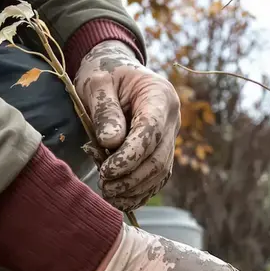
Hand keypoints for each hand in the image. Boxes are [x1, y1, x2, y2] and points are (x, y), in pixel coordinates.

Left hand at [74, 41, 179, 210]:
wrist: (115, 70)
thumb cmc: (104, 73)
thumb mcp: (97, 83)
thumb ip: (105, 111)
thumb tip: (111, 143)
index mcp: (160, 96)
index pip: (151, 132)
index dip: (130, 156)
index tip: (107, 171)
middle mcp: (171, 119)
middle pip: (159, 158)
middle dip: (132, 178)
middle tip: (104, 186)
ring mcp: (170, 136)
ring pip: (160, 172)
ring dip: (135, 189)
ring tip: (109, 194)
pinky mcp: (162, 150)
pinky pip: (157, 177)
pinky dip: (141, 192)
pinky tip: (122, 200)